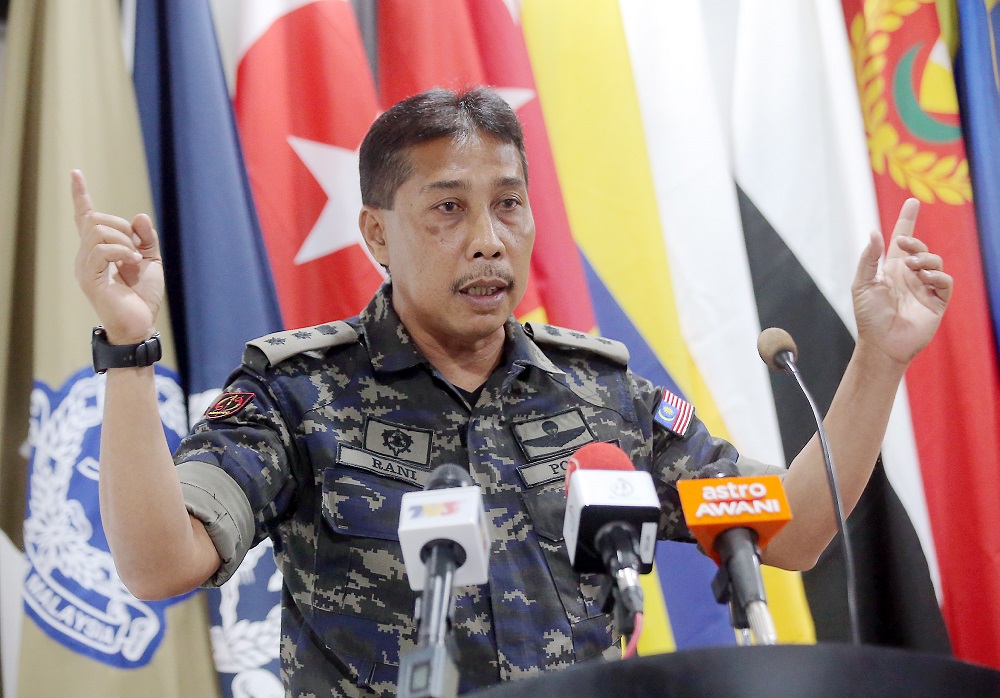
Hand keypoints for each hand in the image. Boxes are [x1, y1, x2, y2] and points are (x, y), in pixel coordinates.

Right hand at [72, 170, 164, 343]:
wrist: (140, 324)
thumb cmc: (142, 296)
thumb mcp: (150, 261)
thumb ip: (145, 239)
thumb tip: (139, 216)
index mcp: (99, 250)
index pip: (85, 218)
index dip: (81, 195)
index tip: (76, 173)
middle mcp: (86, 256)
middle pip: (96, 220)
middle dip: (122, 227)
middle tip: (137, 249)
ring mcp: (85, 266)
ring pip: (98, 231)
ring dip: (124, 241)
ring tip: (134, 260)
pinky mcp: (89, 278)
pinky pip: (101, 249)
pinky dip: (122, 251)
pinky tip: (131, 264)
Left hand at [852, 198, 952, 365]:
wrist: (881, 343)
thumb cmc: (869, 317)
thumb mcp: (862, 284)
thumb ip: (868, 259)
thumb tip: (875, 233)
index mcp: (892, 269)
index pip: (901, 240)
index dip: (907, 221)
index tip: (911, 202)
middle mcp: (910, 276)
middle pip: (920, 248)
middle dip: (913, 241)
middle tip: (902, 244)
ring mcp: (925, 288)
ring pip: (935, 262)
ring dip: (924, 258)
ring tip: (911, 266)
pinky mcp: (937, 302)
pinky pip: (945, 282)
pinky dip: (937, 276)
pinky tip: (925, 278)